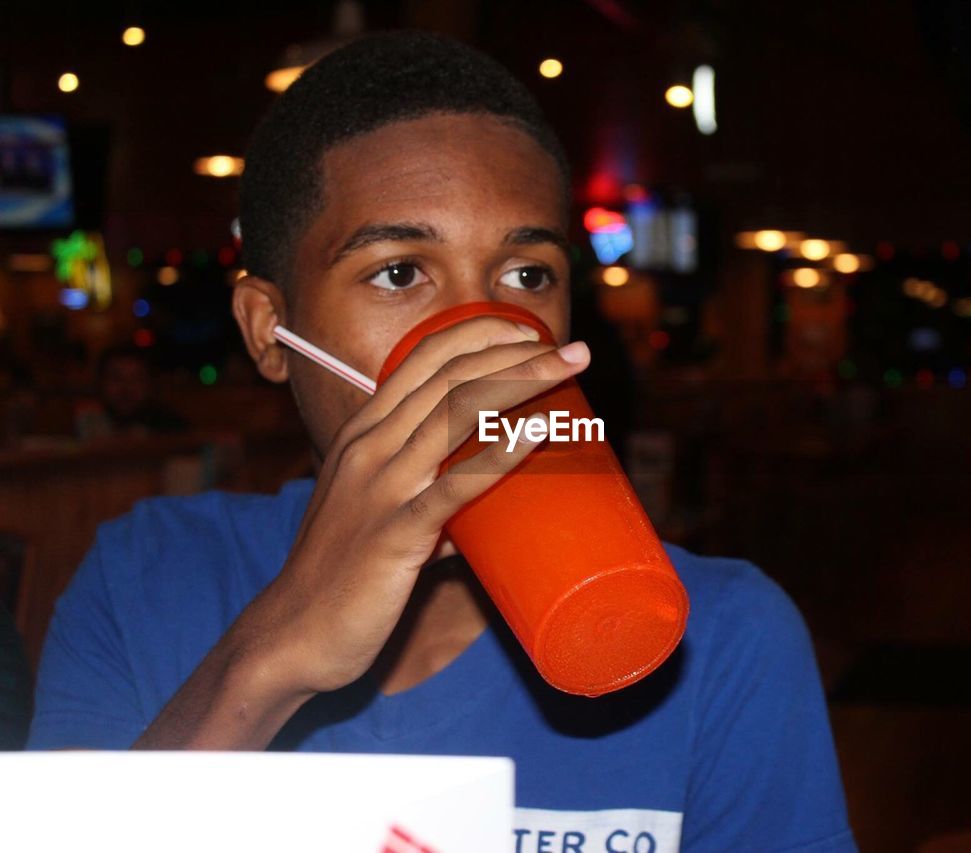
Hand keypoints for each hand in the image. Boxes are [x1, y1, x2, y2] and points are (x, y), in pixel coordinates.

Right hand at [234, 316, 589, 697]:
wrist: (292, 634)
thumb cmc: (340, 574)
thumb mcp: (377, 514)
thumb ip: (429, 502)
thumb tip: (480, 510)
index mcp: (363, 433)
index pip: (424, 358)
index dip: (479, 334)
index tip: (528, 331)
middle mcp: (369, 447)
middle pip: (450, 376)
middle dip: (515, 352)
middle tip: (572, 350)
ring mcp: (381, 488)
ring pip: (455, 413)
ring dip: (519, 383)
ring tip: (567, 370)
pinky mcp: (395, 534)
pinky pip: (454, 486)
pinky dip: (501, 454)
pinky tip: (537, 434)